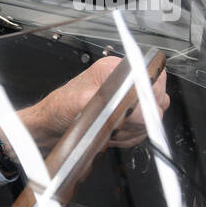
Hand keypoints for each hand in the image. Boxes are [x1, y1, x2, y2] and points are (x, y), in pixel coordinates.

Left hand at [6, 56, 169, 154]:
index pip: (153, 78)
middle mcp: (125, 81)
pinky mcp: (127, 116)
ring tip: (107, 128)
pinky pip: (142, 131)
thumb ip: (108, 100)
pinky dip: (127, 138)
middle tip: (114, 123)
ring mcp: (128, 99)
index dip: (147, 99)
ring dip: (130, 130)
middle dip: (137, 119)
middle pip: (156, 101)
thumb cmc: (57, 111)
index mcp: (115, 68)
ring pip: (151, 119)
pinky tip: (109, 134)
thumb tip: (132, 102)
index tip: (132, 113)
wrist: (49, 128)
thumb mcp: (78, 102)